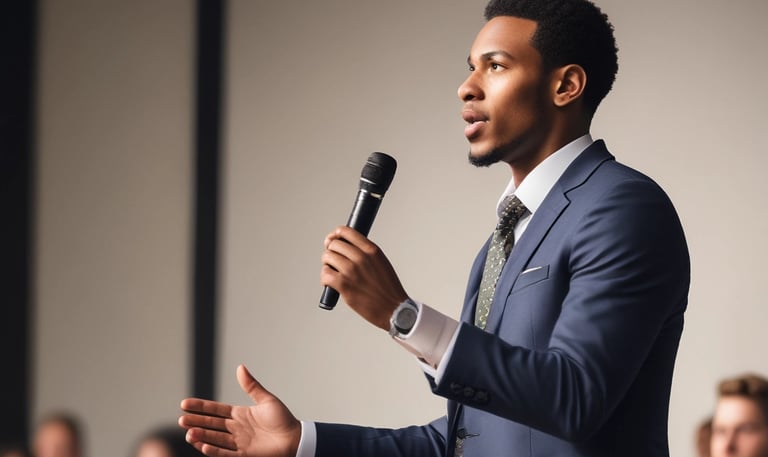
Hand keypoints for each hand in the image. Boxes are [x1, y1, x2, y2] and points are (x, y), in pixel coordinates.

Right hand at [179, 365, 300, 456]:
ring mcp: (239, 442)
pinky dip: (215, 450)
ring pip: (215, 439)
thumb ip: (251, 386)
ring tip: (189, 433)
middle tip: (181, 420)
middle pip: (211, 425)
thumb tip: (240, 367)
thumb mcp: (266, 400)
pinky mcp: (244, 455)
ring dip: (202, 437)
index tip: (184, 403)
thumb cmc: (283, 419)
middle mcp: (236, 429)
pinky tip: (203, 446)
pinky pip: (226, 453)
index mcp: (239, 414)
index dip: (200, 407)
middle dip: (196, 422)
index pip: (215, 410)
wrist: (295, 438)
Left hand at [320, 226, 407, 329]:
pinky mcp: (343, 284)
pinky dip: (325, 278)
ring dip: (327, 265)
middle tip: (333, 261)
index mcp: (371, 250)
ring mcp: (351, 271)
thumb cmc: (388, 289)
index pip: (346, 232)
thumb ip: (366, 253)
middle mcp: (361, 257)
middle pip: (334, 244)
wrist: (394, 309)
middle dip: (331, 252)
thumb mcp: (381, 262)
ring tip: (333, 273)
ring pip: (327, 257)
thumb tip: (346, 248)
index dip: (336, 235)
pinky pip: (325, 274)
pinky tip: (331, 283)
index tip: (333, 240)